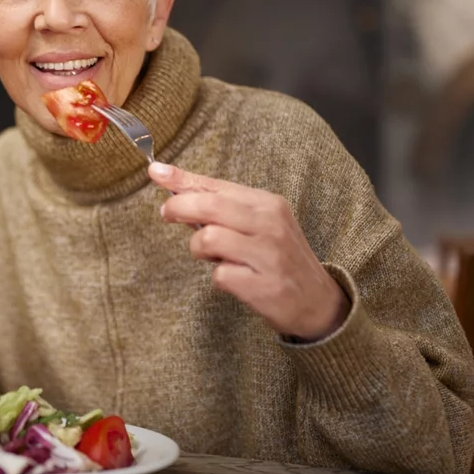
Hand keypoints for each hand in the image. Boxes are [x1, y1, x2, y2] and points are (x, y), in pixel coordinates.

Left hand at [148, 162, 348, 341]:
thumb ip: (221, 209)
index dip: (182, 179)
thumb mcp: (258, 224)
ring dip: (199, 249)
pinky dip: (219, 278)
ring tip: (213, 257)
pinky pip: (220, 275)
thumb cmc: (278, 258)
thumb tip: (176, 192)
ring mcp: (268, 255)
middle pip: (209, 206)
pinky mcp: (263, 285)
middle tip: (167, 215)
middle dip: (179, 207)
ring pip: (209, 238)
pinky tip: (235, 279)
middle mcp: (269, 224)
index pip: (216, 185)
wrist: (318, 302)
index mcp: (267, 203)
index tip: (156, 171)